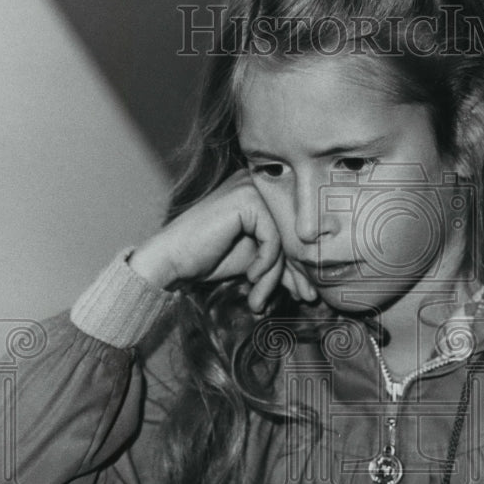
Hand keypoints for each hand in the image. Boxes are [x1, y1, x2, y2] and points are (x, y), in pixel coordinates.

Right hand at [129, 170, 316, 312]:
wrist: (172, 261)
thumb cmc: (208, 259)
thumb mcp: (256, 262)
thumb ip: (282, 264)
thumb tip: (311, 284)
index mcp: (263, 194)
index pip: (294, 231)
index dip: (301, 265)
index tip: (306, 294)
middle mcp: (259, 184)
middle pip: (294, 233)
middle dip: (299, 272)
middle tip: (305, 299)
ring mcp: (251, 187)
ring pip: (286, 238)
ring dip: (276, 275)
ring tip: (260, 298)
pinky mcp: (246, 199)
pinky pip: (273, 238)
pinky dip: (265, 263)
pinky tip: (250, 276)